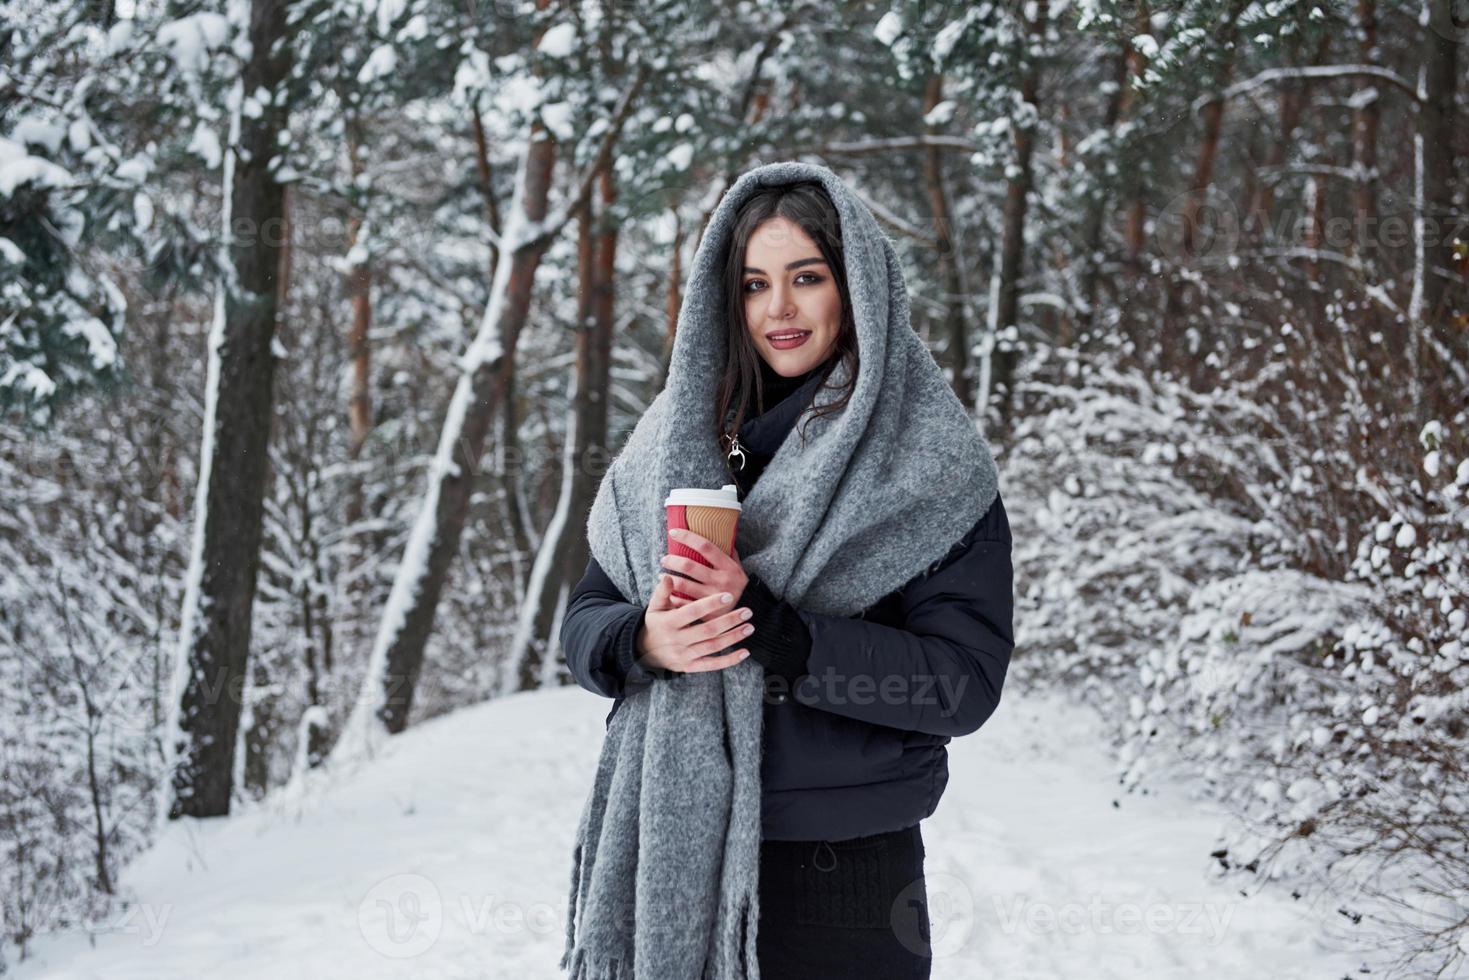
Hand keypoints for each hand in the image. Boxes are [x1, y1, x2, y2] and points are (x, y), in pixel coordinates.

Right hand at [637, 570, 755, 673]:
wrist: (644, 651)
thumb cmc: (655, 623)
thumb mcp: (654, 606)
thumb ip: (662, 592)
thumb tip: (668, 576)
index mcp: (668, 623)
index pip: (692, 612)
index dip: (711, 604)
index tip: (729, 595)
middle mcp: (676, 641)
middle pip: (708, 630)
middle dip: (730, 620)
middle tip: (748, 611)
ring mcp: (684, 656)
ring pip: (713, 647)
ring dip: (733, 637)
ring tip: (750, 627)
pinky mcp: (690, 667)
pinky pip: (712, 665)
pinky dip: (730, 660)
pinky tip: (745, 652)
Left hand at [660, 529, 749, 611]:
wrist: (750, 611)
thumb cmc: (741, 586)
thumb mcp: (739, 568)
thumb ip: (729, 554)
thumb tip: (722, 535)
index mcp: (728, 567)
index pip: (705, 546)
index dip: (687, 537)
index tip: (673, 532)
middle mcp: (720, 580)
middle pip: (689, 566)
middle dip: (672, 560)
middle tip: (664, 559)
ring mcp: (712, 597)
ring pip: (683, 585)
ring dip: (669, 579)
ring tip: (662, 575)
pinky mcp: (707, 612)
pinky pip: (684, 603)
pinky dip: (673, 598)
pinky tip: (667, 593)